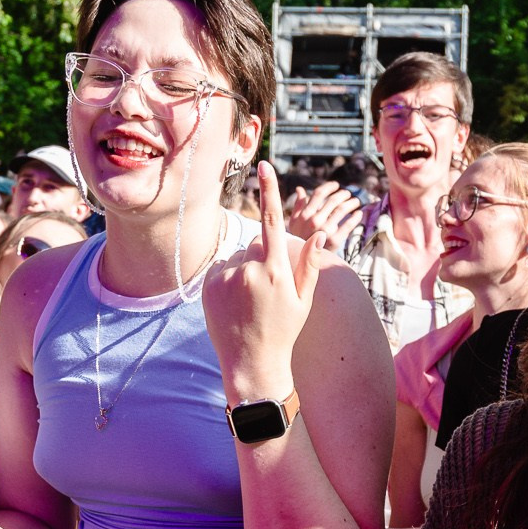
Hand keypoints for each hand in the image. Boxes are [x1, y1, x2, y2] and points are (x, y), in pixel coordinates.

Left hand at [204, 162, 334, 401]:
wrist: (251, 363)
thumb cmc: (283, 331)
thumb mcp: (303, 300)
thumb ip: (309, 264)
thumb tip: (319, 233)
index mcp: (276, 271)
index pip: (273, 221)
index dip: (270, 191)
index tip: (264, 165)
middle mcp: (249, 270)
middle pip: (256, 244)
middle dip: (262, 259)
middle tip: (267, 293)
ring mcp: (226, 277)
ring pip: (237, 258)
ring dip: (243, 271)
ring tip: (249, 303)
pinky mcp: (209, 285)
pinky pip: (221, 269)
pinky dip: (227, 280)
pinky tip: (234, 304)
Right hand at [284, 184, 362, 254]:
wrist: (303, 262)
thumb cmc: (298, 239)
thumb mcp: (294, 222)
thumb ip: (298, 205)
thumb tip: (300, 189)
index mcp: (304, 214)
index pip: (319, 194)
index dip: (329, 187)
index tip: (336, 185)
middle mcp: (314, 220)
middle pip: (333, 200)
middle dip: (343, 194)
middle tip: (348, 194)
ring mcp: (325, 230)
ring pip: (342, 210)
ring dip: (351, 203)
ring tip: (356, 201)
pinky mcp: (335, 240)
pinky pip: (348, 225)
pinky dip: (355, 217)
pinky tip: (359, 213)